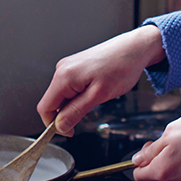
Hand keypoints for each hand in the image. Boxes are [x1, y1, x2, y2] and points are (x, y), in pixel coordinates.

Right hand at [37, 26, 165, 134]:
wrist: (135, 48)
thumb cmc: (121, 67)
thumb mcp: (98, 96)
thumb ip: (76, 112)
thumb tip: (60, 126)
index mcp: (64, 76)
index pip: (45, 107)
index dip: (53, 124)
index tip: (68, 132)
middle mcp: (61, 69)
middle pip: (53, 102)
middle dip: (67, 113)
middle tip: (89, 114)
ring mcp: (68, 67)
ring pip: (62, 95)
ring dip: (75, 104)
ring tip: (96, 98)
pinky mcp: (75, 66)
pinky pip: (70, 87)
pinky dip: (79, 95)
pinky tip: (95, 91)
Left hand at [131, 109, 180, 180]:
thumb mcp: (169, 133)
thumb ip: (151, 150)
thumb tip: (137, 160)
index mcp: (163, 171)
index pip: (140, 175)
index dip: (139, 160)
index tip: (149, 145)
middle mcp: (177, 180)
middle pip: (158, 171)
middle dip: (159, 154)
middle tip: (169, 136)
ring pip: (174, 167)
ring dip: (175, 153)